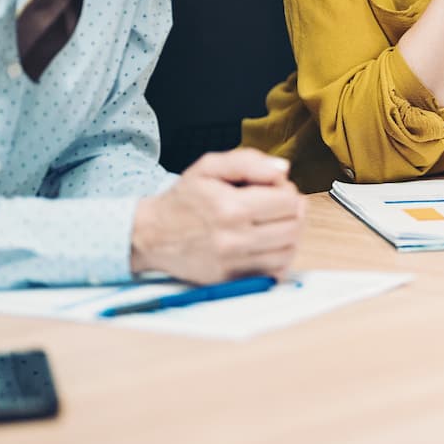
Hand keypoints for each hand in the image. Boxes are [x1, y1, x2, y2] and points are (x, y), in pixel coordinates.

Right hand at [130, 149, 303, 283]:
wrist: (151, 235)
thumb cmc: (185, 198)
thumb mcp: (209, 166)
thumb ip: (248, 162)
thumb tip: (283, 170)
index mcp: (230, 207)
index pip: (288, 201)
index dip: (287, 190)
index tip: (272, 189)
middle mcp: (233, 239)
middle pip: (293, 226)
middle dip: (292, 212)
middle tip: (275, 206)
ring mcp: (232, 264)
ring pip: (289, 251)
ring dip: (289, 235)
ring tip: (272, 224)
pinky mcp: (230, 281)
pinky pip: (274, 273)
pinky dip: (279, 257)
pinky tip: (266, 244)